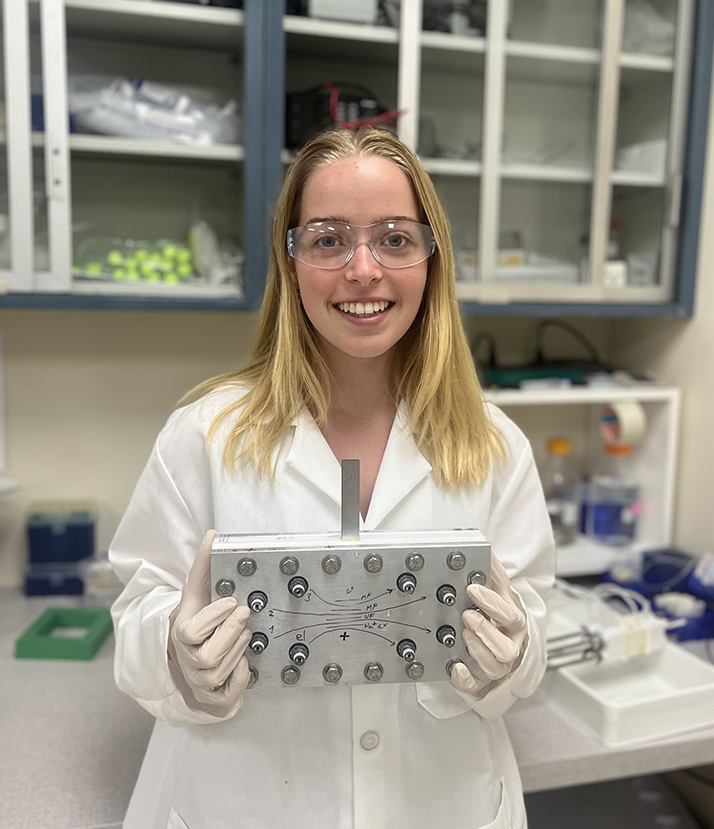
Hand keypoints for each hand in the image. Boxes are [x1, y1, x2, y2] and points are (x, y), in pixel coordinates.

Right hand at [169, 530, 252, 712]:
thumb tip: (214, 535)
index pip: (191, 632)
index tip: (233, 601)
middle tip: (245, 615)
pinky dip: (238, 679)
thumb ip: (205, 563)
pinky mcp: (213, 696)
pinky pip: (227, 693)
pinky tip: (245, 662)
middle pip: (208, 655)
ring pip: (220, 671)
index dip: (214, 617)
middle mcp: (188, 661)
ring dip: (238, 650)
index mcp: (181, 635)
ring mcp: (199, 681)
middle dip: (231, 633)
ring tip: (246, 633)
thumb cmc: (198, 616)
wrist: (193, 647)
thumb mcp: (199, 590)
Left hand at [450, 556, 526, 697]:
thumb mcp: (495, 586)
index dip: (492, 603)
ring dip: (478, 651)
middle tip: (467, 615)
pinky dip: (466, 680)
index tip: (473, 589)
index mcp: (513, 623)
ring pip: (495, 667)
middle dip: (487, 631)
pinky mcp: (480, 679)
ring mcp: (496, 663)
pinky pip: (475, 686)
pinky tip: (456, 667)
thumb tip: (484, 546)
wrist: (496, 633)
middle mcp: (508, 645)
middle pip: (507, 648)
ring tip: (463, 635)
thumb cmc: (495, 609)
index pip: (509, 615)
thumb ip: (491, 569)